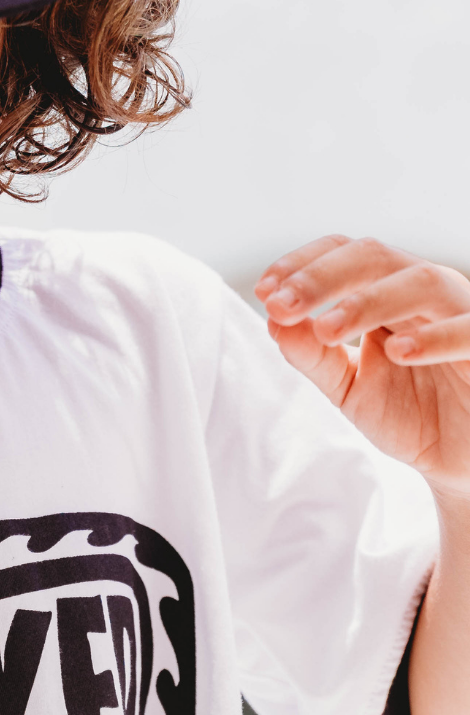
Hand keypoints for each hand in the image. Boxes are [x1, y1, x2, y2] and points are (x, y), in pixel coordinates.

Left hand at [255, 235, 469, 498]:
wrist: (460, 460)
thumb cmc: (412, 414)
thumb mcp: (349, 387)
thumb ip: (313, 357)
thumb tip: (273, 320)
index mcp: (387, 294)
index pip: (345, 254)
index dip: (303, 265)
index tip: (265, 291)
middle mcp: (424, 293)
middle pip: (374, 258)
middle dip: (322, 278)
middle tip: (282, 305)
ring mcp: (461, 313)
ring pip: (420, 282)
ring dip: (368, 302)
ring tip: (327, 329)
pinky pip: (468, 330)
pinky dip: (434, 336)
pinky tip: (398, 350)